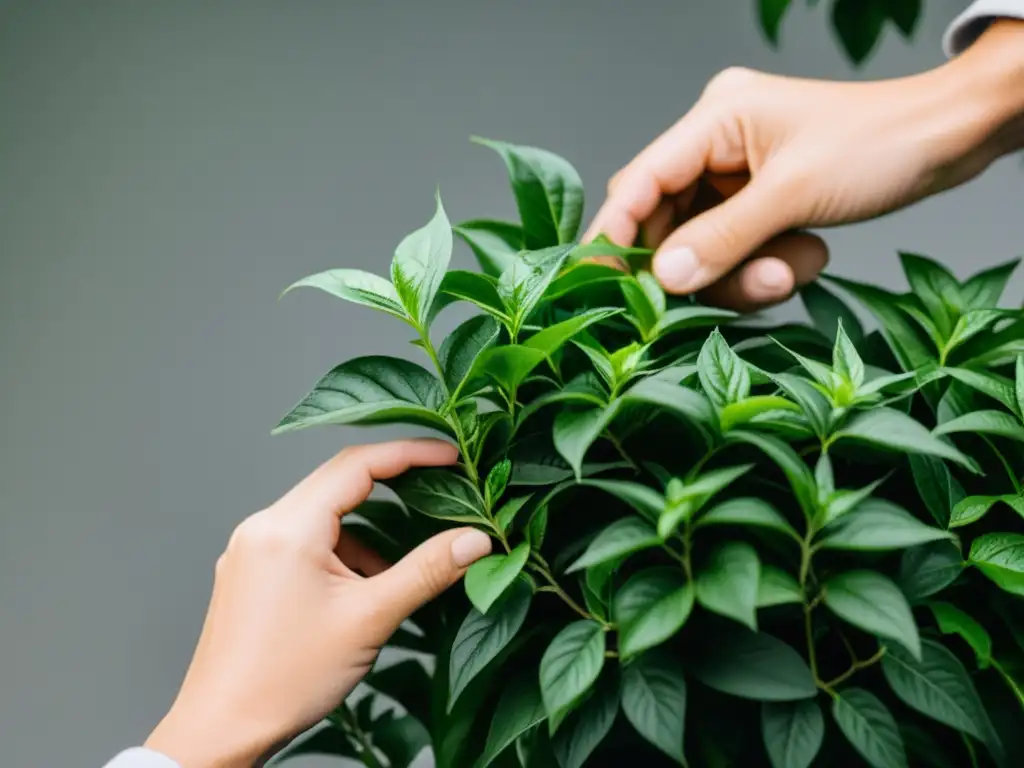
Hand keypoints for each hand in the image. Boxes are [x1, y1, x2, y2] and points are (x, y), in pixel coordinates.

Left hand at [144, 440, 491, 767]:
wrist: (220, 730)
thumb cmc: (283, 680)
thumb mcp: (369, 619)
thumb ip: (426, 571)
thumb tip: (475, 540)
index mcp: (288, 528)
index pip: (357, 464)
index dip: (410, 453)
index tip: (451, 456)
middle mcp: (262, 527)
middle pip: (338, 482)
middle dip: (393, 485)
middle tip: (441, 488)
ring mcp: (251, 549)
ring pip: (323, 515)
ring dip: (367, 529)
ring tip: (400, 566)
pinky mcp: (250, 572)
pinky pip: (304, 540)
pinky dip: (341, 552)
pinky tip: (362, 589)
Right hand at [585, 20, 1023, 311]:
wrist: (952, 137)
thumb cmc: (880, 143)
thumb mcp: (796, 193)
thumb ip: (723, 237)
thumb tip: (663, 278)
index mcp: (715, 119)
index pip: (641, 182)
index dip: (616, 235)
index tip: (602, 285)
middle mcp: (717, 146)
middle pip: (669, 224)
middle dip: (701, 267)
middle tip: (739, 289)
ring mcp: (738, 175)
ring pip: (704, 246)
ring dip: (741, 273)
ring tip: (793, 271)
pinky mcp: (760, 200)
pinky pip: (738, 249)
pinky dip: (764, 266)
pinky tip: (806, 256)